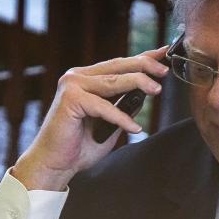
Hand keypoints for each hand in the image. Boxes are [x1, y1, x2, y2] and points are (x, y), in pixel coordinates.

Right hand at [11, 46, 169, 190]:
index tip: (163, 54)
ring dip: (138, 83)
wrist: (54, 164)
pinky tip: (135, 128)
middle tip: (164, 70)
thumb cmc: (79, 147)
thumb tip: (144, 95)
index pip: (119, 64)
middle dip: (145, 66)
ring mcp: (72, 86)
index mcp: (86, 79)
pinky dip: (121, 118)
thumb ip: (122, 107)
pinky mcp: (70, 100)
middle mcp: (77, 77)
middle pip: (118, 66)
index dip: (143, 58)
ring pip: (113, 81)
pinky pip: (104, 106)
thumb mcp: (108, 123)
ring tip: (156, 90)